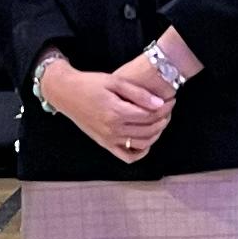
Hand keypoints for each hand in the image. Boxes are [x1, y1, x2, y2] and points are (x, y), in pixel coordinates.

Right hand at [42, 53, 170, 163]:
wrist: (66, 93)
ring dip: (156, 134)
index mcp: (116, 112)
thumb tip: (160, 104)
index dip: (164, 109)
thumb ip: (138, 93)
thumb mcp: (114, 81)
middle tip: (169, 109)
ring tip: (160, 121)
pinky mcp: (104, 144)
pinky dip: (140, 153)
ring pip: (142, 144)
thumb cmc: (89, 83)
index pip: (149, 116)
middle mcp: (113, 129)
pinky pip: (127, 156)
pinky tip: (147, 142)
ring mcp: (108, 140)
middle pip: (148, 130)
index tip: (171, 101)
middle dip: (163, 119)